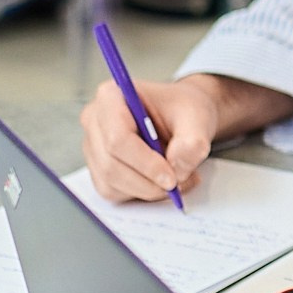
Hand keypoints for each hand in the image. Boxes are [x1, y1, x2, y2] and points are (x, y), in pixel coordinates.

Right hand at [79, 72, 292, 202]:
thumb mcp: (200, 119)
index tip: (171, 179)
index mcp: (111, 97)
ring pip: (112, 184)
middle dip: (150, 181)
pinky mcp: (101, 167)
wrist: (188, 114)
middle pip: (112, 165)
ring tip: (180, 176)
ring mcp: (93, 145)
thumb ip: (192, 142)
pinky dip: (142, 194)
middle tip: (182, 184)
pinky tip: (166, 181)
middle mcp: (94, 120)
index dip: (143, 163)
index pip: (116, 138)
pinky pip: (115, 193)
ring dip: (148, 190)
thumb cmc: (192, 109)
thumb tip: (177, 171)